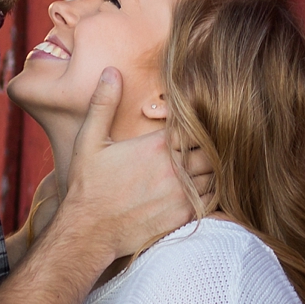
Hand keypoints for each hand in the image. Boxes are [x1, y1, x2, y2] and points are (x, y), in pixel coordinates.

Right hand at [56, 68, 215, 260]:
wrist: (89, 232)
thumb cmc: (88, 186)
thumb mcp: (89, 140)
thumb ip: (103, 104)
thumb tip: (111, 71)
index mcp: (156, 146)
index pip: (196, 125)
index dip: (197, 123)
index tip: (190, 125)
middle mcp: (174, 170)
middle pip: (212, 149)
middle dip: (208, 145)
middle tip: (198, 146)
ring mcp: (182, 195)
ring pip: (216, 174)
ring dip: (212, 169)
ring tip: (200, 166)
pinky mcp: (184, 217)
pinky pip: (213, 199)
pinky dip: (212, 191)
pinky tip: (199, 187)